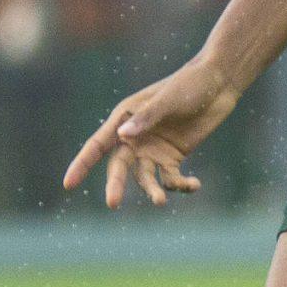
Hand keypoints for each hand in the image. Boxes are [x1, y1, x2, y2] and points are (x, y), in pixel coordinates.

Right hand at [64, 58, 235, 207]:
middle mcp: (135, 137)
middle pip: (119, 167)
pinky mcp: (173, 157)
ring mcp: (153, 149)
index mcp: (125, 118)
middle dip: (115, 185)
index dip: (82, 164)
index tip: (67, 184)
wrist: (218, 82)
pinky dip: (181, 186)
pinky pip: (171, 178)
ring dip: (153, 190)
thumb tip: (122, 135)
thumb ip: (147, 118)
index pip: (98, 145)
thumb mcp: (168, 100)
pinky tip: (195, 185)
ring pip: (145, 178)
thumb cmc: (189, 84)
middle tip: (113, 204)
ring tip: (161, 200)